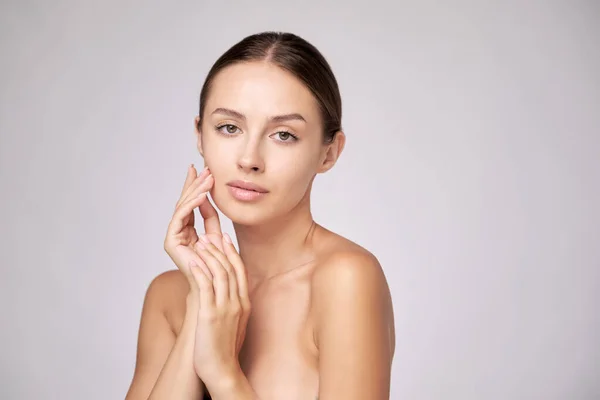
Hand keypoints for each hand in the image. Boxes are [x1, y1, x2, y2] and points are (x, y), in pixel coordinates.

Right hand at [163, 164, 223, 281]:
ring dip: (196, 190)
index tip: (203, 170)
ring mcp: (173, 236)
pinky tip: (202, 195)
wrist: (213, 283)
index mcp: (187, 230)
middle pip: (185, 202)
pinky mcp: (171, 241)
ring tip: (207, 178)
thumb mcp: (216, 233)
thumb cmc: (216, 262)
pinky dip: (192, 205)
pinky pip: (181, 217)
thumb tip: (207, 197)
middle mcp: (178, 231)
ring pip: (183, 207)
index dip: (196, 186)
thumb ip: (210, 217)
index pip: (191, 204)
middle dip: (195, 184)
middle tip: (204, 168)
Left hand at [189, 233, 251, 393]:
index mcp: (243, 303)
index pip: (240, 271)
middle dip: (220, 249)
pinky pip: (206, 288)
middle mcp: (237, 303)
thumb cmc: (224, 348)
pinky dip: (200, 272)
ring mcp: (225, 309)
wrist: (222, 370)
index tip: (224, 238)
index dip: (232, 252)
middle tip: (209, 235)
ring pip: (220, 274)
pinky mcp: (210, 316)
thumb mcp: (234, 322)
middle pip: (231, 268)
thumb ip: (233, 305)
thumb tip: (227, 294)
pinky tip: (193, 262)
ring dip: (210, 255)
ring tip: (200, 242)